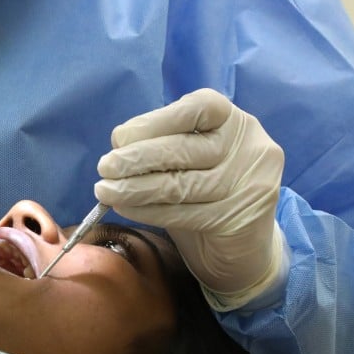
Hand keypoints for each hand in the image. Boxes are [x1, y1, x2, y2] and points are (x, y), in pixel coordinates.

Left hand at [95, 88, 285, 309]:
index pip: (196, 108)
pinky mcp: (239, 219)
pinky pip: (183, 214)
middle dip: (136, 158)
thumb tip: (120, 145)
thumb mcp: (192, 158)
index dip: (154, 121)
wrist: (243, 245)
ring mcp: (249, 183)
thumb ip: (165, 144)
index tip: (120, 138)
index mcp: (234, 120)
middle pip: (184, 149)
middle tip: (104, 167)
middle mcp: (248, 146)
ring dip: (135, 188)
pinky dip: (148, 211)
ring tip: (105, 191)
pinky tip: (126, 209)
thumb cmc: (208, 191)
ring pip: (180, 184)